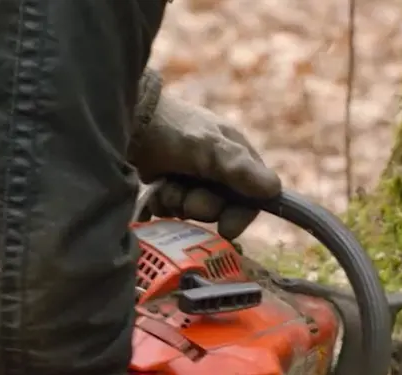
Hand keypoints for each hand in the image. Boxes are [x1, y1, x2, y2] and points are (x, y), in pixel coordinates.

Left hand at [129, 83, 281, 239]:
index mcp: (237, 157)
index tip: (225, 228)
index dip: (241, 216)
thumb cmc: (172, 129)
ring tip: (166, 186)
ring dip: (179, 203)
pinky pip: (174, 208)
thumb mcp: (209, 148)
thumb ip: (239, 169)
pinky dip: (163, 203)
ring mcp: (193, 177)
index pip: (253, 199)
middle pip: (221, 209)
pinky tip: (155, 189)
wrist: (127, 120)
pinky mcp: (170, 184)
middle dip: (200, 206)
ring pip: (195, 210)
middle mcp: (219, 169)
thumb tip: (275, 190)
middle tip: (184, 196)